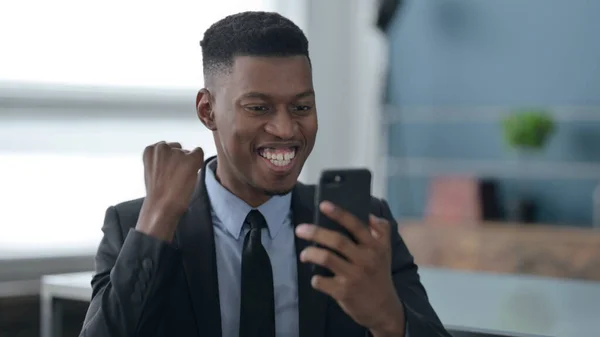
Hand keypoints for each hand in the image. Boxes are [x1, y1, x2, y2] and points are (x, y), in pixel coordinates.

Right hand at [136, 141, 203, 240]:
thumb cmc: (158, 193)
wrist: (162, 205)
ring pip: (188, 153)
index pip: (167, 147)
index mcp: (150, 150)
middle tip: (175, 177)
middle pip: (178, 149)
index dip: (171, 161)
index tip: (168, 173)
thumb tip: (175, 154)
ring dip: (188, 163)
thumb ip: (160, 159)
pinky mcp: (190, 159)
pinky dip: (198, 163)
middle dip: (180, 160)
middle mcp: (163, 147)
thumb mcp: (152, 170)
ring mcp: (176, 152)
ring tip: (181, 179)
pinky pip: (199, 152)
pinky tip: (191, 174)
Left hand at [295, 201, 404, 335]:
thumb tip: (370, 215)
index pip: (356, 226)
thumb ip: (381, 231)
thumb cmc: (379, 275)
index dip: (339, 214)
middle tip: (300, 229)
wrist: (384, 309)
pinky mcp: (345, 292)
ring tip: (304, 254)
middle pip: (337, 241)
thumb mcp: (385, 252)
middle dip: (316, 233)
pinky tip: (316, 278)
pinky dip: (315, 279)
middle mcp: (366, 259)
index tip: (323, 205)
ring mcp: (355, 276)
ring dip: (311, 254)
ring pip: (327, 259)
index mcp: (375, 246)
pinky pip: (322, 282)